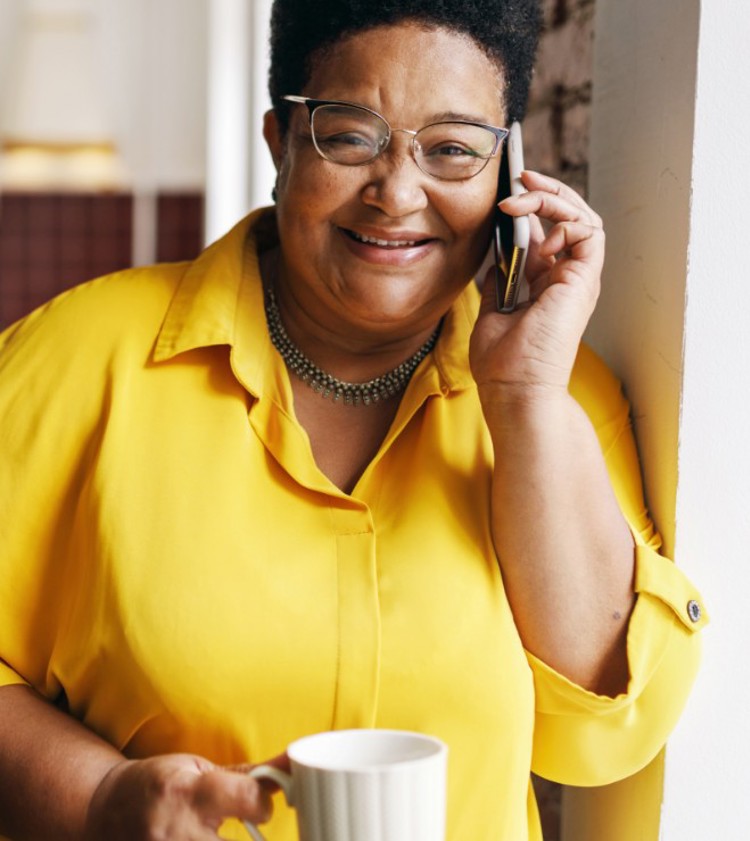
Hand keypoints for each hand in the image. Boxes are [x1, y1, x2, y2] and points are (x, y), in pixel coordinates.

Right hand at [84, 753, 285, 839]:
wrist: (102, 810)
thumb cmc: (158, 784)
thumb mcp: (197, 769)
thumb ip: (246, 776)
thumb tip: (291, 764)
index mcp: (188, 792)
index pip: (248, 800)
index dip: (262, 805)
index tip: (259, 808)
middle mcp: (175, 830)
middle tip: (240, 831)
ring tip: (211, 834)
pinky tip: (203, 839)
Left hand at [470, 170, 604, 401]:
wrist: (513, 389)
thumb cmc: (502, 362)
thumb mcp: (492, 311)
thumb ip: (499, 282)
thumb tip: (494, 258)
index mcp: (548, 286)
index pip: (549, 234)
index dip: (531, 209)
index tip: (504, 195)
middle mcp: (568, 279)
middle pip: (570, 219)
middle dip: (546, 193)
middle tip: (519, 178)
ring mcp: (578, 280)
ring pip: (583, 218)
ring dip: (553, 199)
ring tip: (521, 195)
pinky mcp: (583, 281)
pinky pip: (588, 232)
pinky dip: (564, 221)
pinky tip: (535, 229)